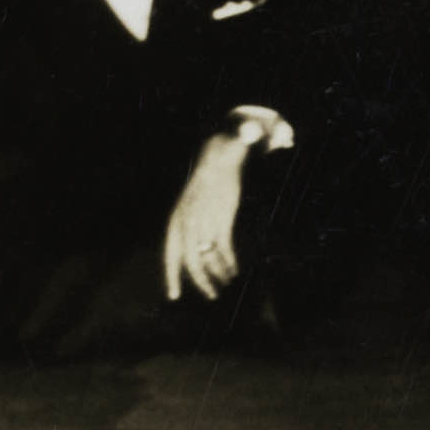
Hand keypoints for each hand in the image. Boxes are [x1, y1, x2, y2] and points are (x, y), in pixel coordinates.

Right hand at [159, 128, 256, 304]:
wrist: (224, 145)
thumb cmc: (228, 143)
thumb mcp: (235, 137)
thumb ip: (245, 133)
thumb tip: (256, 131)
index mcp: (189, 205)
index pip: (175, 244)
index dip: (173, 269)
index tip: (173, 292)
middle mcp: (192, 217)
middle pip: (188, 256)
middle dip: (197, 278)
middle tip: (209, 298)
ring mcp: (205, 221)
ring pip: (203, 255)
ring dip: (212, 274)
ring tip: (220, 293)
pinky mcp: (219, 222)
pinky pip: (220, 247)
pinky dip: (226, 261)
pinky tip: (233, 274)